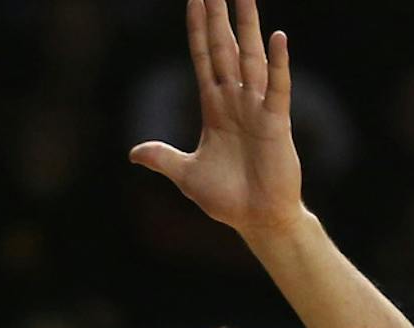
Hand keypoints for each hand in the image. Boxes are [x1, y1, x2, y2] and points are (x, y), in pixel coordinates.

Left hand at [131, 0, 304, 240]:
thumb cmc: (227, 199)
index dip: (198, 29)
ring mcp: (257, 108)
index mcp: (214, 107)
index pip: (202, 58)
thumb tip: (134, 153)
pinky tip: (278, 39)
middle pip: (225, 48)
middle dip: (219, 15)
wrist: (258, 221)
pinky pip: (277, 88)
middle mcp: (236, 100)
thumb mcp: (187, 176)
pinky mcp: (276, 123)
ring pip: (250, 58)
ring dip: (248, 26)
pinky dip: (278, 64)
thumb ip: (163, 158)